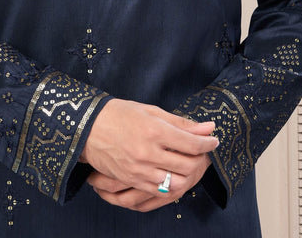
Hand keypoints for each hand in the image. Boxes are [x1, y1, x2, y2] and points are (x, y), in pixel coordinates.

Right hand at [79, 98, 217, 208]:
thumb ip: (180, 122)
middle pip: (188, 164)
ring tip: (190, 164)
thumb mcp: (150, 111)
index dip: (207, 143)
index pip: (191, 143)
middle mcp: (148, 152)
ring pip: (177, 182)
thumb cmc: (119, 114)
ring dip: (188, 175)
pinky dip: (172, 185)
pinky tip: (173, 174)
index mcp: (154, 130)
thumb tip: (208, 127)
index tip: (214, 140)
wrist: (88, 128)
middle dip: (201, 159)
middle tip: (204, 152)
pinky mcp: (132, 180)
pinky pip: (160, 191)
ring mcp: (140, 169)